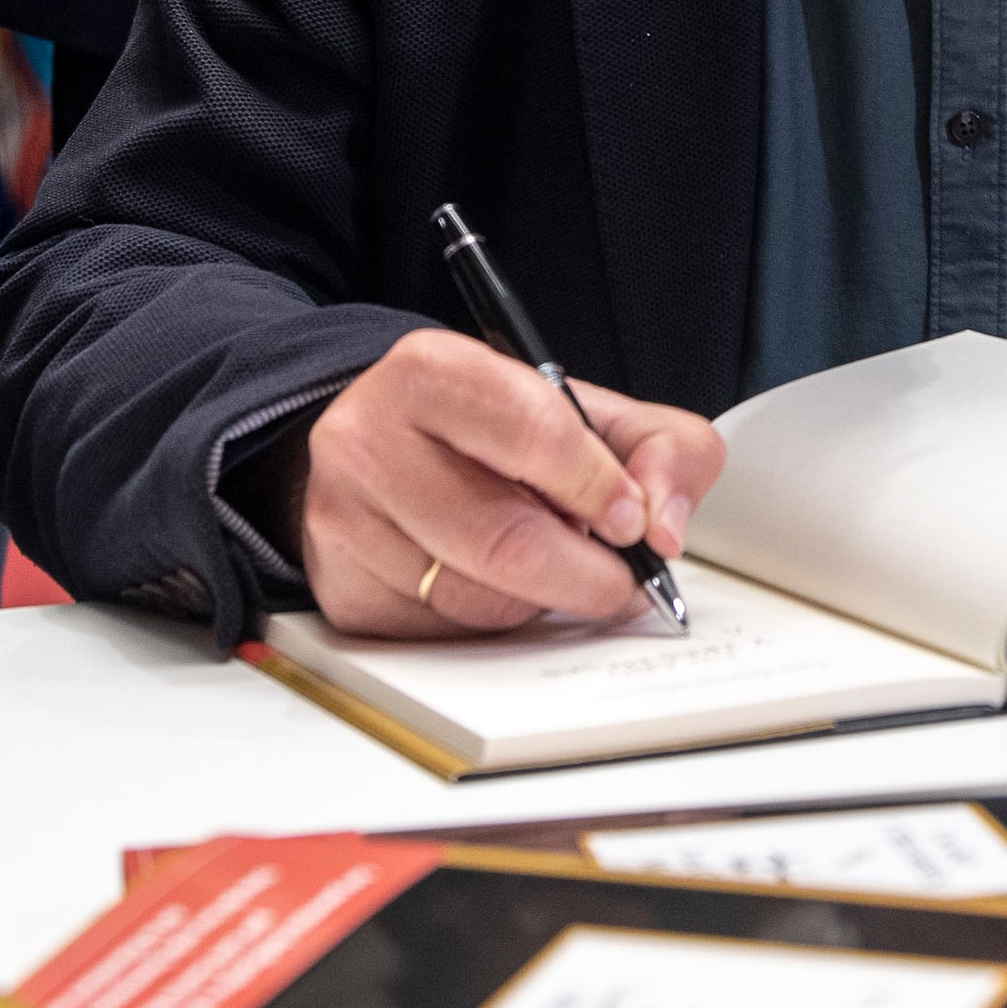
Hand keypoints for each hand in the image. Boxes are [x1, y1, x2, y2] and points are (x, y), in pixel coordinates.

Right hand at [298, 330, 721, 635]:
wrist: (384, 451)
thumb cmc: (492, 433)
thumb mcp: (586, 412)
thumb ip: (661, 447)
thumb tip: (664, 526)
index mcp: (432, 372)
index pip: (533, 434)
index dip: (599, 488)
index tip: (632, 521)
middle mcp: (369, 440)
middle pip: (506, 540)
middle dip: (587, 573)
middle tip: (619, 579)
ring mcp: (344, 520)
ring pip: (480, 599)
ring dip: (538, 598)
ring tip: (541, 558)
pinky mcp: (342, 592)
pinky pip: (446, 635)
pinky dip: (491, 621)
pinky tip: (490, 580)